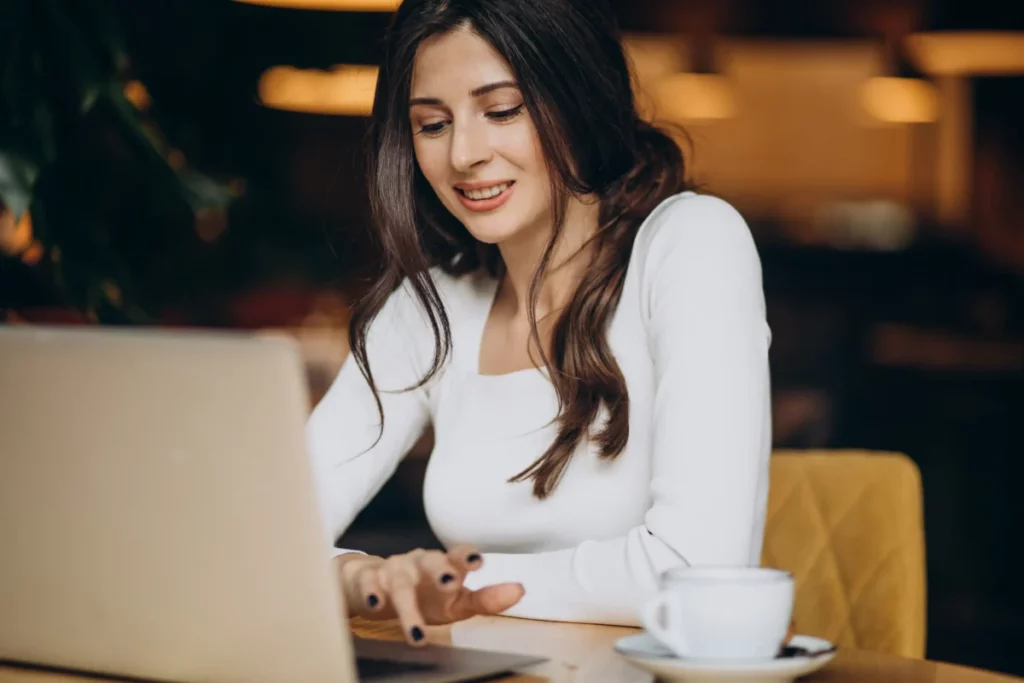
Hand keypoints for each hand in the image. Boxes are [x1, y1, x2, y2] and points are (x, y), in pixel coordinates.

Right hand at [335, 545, 524, 645]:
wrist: (370, 584)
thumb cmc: (423, 594)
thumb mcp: (455, 602)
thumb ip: (486, 599)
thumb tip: (521, 590)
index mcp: (444, 565)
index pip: (458, 555)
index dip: (467, 556)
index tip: (478, 562)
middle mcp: (419, 563)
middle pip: (431, 561)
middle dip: (441, 569)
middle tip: (452, 582)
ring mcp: (393, 570)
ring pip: (400, 584)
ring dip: (408, 609)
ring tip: (417, 635)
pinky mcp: (367, 579)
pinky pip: (368, 584)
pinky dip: (371, 594)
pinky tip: (376, 605)